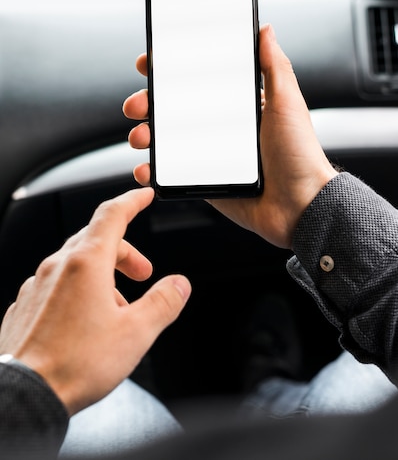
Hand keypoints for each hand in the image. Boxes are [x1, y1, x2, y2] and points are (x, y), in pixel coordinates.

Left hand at [0, 188, 190, 415]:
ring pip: (76, 263)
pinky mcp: (25, 306)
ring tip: (118, 308)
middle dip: (125, 252)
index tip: (144, 195)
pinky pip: (57, 284)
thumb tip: (179, 284)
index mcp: (86, 263)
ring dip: (103, 275)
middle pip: (97, 239)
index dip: (133, 201)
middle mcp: (57, 267)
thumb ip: (163, 302)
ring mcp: (37, 285)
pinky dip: (79, 290)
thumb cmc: (75, 365)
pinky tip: (87, 321)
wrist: (25, 395)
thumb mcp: (136, 333)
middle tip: (144, 273)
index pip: (112, 214)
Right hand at [123, 24, 336, 248]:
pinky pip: (171, 173)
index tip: (150, 62)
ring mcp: (209, 154)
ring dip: (144, 134)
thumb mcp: (287, 103)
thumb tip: (265, 29)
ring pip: (166, 139)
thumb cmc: (299, 154)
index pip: (197, 81)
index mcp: (237, 106)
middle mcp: (220, 127)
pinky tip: (145, 168)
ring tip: (140, 137)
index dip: (170, 71)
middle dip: (147, 103)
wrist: (301, 205)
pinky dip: (153, 170)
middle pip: (172, 109)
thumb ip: (274, 66)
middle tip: (136, 104)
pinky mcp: (205, 181)